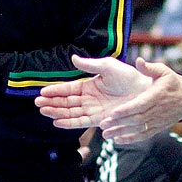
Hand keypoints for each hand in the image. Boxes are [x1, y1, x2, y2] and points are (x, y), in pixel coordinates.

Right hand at [35, 54, 149, 129]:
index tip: (42, 92)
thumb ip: (90, 65)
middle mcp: (88, 99)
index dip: (55, 91)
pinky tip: (57, 122)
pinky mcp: (99, 119)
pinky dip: (69, 123)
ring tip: (44, 112)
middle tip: (37, 104)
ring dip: (57, 113)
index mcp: (89, 85)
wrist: (144, 91)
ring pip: (70, 113)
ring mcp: (93, 110)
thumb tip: (73, 57)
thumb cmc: (128, 76)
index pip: (68, 89)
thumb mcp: (107, 66)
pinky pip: (81, 122)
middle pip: (66, 102)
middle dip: (51, 103)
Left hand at [99, 59, 181, 143]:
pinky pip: (144, 135)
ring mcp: (158, 121)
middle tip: (103, 125)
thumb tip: (139, 61)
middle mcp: (157, 111)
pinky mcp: (158, 128)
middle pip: (136, 119)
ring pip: (138, 129)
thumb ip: (150, 68)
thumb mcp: (164, 71)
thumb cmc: (173, 83)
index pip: (140, 105)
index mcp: (157, 96)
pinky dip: (131, 139)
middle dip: (119, 123)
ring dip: (121, 133)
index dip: (126, 110)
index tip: (112, 112)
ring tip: (106, 134)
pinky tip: (117, 140)